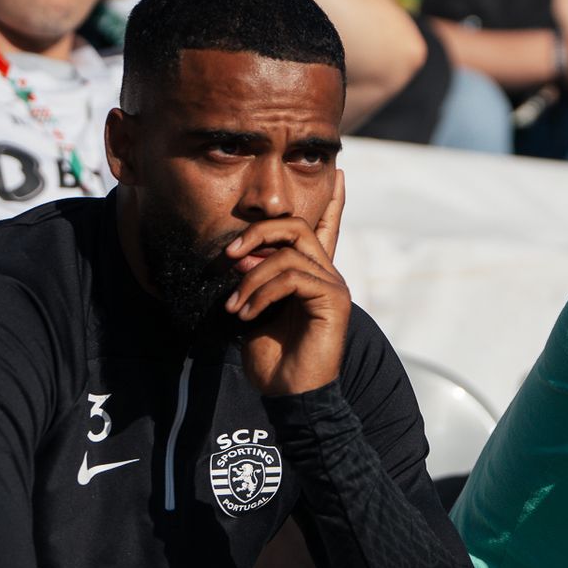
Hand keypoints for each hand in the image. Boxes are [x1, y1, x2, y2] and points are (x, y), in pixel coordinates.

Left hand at [222, 172, 349, 396]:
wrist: (289, 394)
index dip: (334, 200)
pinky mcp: (333, 299)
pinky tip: (247, 314)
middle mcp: (326, 273)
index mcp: (311, 274)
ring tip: (233, 305)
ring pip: (289, 252)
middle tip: (228, 256)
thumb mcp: (253, 309)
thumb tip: (239, 256)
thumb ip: (253, 280)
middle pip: (296, 226)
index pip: (326, 228)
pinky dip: (261, 292)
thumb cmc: (271, 357)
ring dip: (250, 277)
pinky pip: (293, 276)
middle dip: (257, 232)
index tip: (338, 173)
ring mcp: (332, 284)